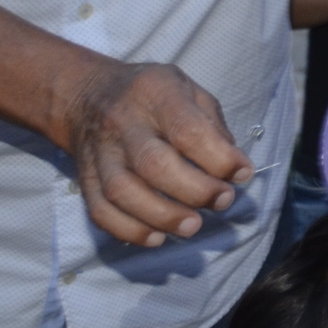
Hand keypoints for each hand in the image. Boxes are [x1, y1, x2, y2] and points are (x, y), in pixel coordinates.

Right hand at [49, 59, 251, 247]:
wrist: (89, 95)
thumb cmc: (153, 97)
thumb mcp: (190, 91)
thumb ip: (214, 127)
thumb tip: (234, 170)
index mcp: (155, 92)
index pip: (187, 129)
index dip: (219, 158)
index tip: (242, 173)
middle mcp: (122, 121)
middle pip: (154, 164)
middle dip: (195, 191)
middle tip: (222, 201)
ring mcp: (100, 152)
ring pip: (123, 192)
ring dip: (162, 217)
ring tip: (193, 226)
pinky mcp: (85, 179)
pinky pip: (101, 211)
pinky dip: (130, 230)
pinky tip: (158, 236)